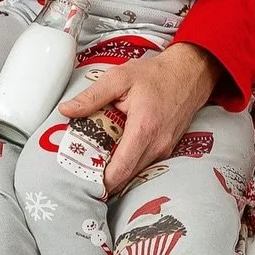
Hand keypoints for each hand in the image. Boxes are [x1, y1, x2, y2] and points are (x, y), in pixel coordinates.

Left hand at [59, 43, 218, 193]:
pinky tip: (116, 151)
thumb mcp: (119, 78)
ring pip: (136, 172)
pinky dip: (129, 162)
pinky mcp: (167, 149)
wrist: (189, 74)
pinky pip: (144, 163)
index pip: (121, 169)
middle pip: (127, 176)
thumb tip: (66, 110)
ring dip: (117, 170)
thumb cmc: (155, 75)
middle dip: (105, 177)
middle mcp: (157, 145)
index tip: (83, 178)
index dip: (101, 180)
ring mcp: (164, 149)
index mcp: (144, 129)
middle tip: (83, 169)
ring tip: (96, 159)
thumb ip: (91, 96)